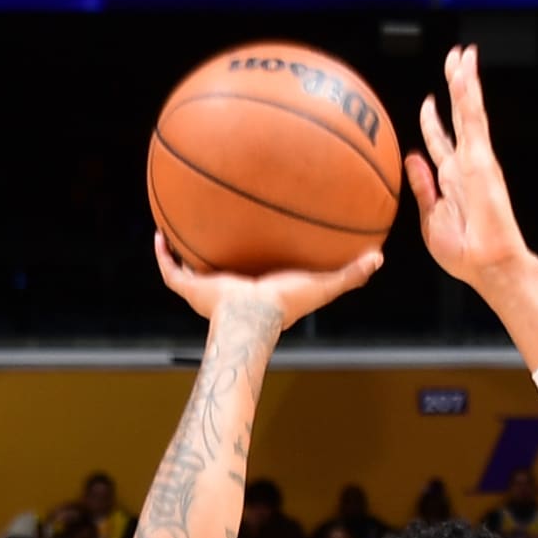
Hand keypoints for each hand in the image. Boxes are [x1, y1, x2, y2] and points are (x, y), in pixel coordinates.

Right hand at [152, 231, 381, 333]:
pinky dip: (162, 253)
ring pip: (189, 269)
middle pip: (218, 267)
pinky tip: (158, 231)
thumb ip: (350, 273)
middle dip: (215, 249)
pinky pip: (170, 269)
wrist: (251, 315)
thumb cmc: (285, 305)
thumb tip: (379, 258)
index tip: (257, 236)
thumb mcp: (323, 283)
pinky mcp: (190, 287)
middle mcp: (230, 288)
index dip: (254, 255)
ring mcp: (206, 289)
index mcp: (257, 288)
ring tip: (177, 222)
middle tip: (216, 224)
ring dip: (182, 251)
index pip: (255, 268)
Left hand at [408, 44, 530, 288]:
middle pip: (459, 116)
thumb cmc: (462, 252)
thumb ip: (422, 186)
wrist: (485, 265)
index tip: (429, 101)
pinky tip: (465, 76)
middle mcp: (466, 163)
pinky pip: (473, 121)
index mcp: (452, 179)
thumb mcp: (431, 218)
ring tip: (462, 55)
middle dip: (456, 87)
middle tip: (454, 58)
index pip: (441, 141)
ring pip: (469, 111)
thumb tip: (412, 158)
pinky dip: (469, 97)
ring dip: (465, 82)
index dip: (434, 120)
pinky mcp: (482, 158)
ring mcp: (476, 158)